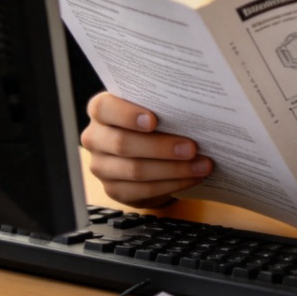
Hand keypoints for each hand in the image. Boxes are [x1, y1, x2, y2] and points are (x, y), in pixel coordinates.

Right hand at [80, 92, 212, 207]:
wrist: (143, 152)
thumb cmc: (151, 122)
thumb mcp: (152, 108)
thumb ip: (161, 105)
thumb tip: (194, 106)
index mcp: (101, 110)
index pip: (104, 108)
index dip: (127, 115)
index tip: (154, 121)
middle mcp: (95, 138)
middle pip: (122, 144)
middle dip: (161, 147)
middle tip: (192, 148)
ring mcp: (101, 166)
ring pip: (135, 170)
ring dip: (173, 169)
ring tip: (201, 165)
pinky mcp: (114, 189)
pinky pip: (144, 190)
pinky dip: (173, 184)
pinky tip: (193, 177)